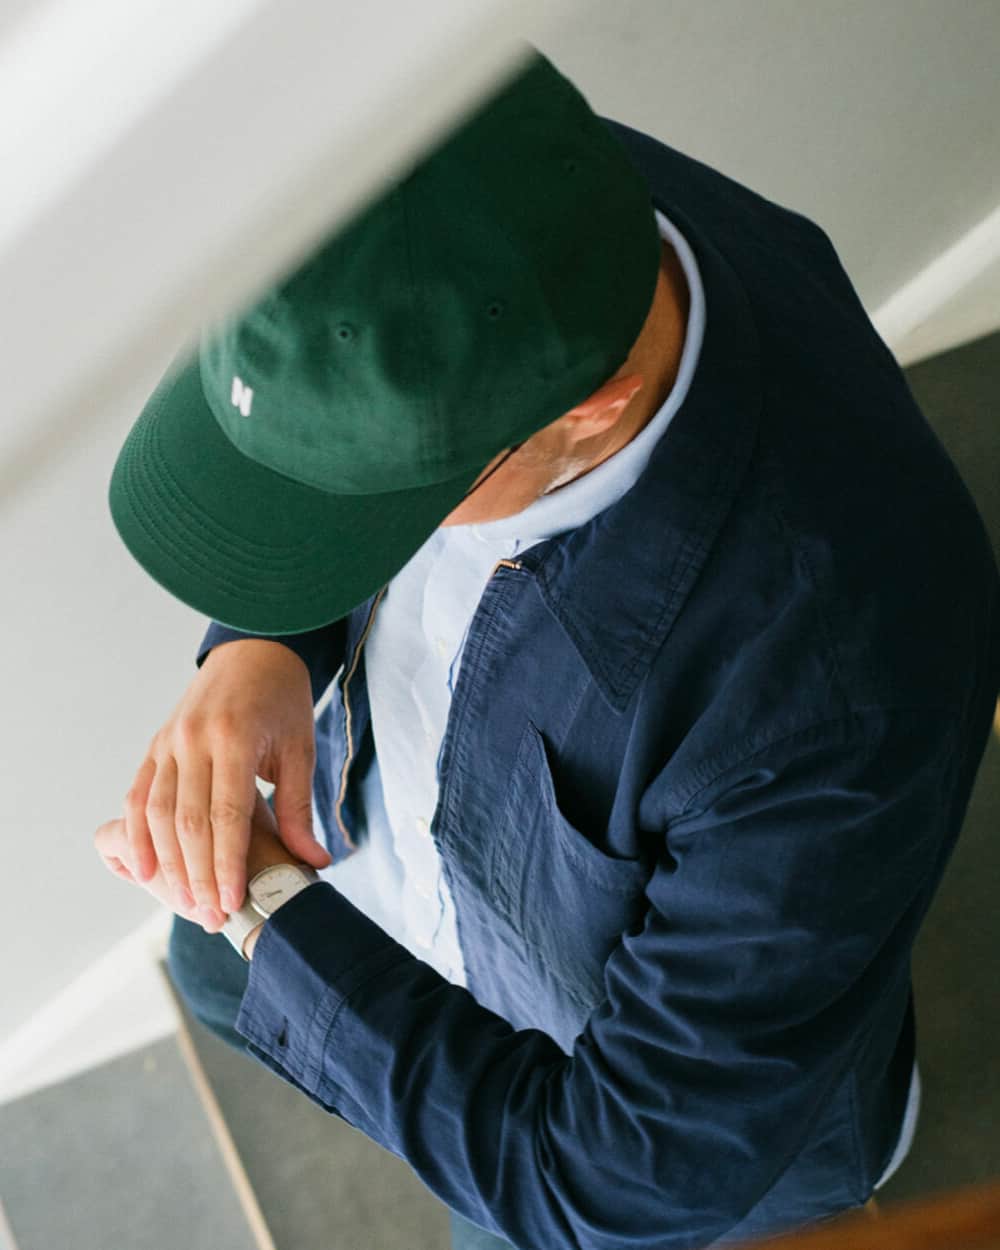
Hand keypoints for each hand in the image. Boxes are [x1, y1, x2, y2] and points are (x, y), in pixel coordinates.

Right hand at [120, 639, 330, 930]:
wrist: (254, 649)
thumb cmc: (284, 700)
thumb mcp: (300, 748)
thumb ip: (298, 808)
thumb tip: (315, 862)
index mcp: (234, 738)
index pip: (227, 814)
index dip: (228, 863)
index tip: (234, 902)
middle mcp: (194, 740)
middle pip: (189, 821)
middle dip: (200, 874)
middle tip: (212, 917)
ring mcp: (169, 741)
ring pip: (159, 813)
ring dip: (169, 863)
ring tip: (185, 903)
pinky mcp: (157, 744)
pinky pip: (140, 795)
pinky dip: (139, 834)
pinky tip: (145, 870)